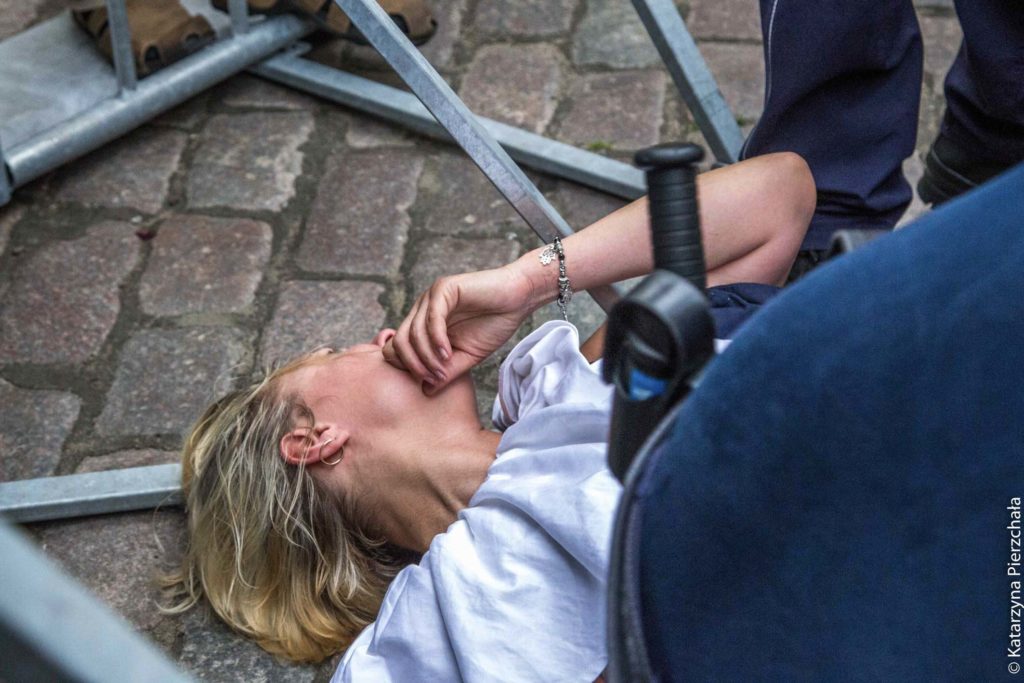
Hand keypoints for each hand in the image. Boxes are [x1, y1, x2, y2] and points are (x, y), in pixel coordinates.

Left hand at [384, 265, 534, 393]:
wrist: (518, 299)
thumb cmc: (493, 324)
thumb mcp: (467, 357)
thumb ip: (446, 372)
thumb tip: (425, 391)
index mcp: (423, 325)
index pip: (397, 349)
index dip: (409, 368)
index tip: (431, 382)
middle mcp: (421, 310)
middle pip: (399, 342)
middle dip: (414, 365)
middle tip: (434, 378)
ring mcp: (430, 298)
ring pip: (413, 333)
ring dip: (427, 356)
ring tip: (444, 368)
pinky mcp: (443, 289)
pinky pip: (431, 319)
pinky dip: (437, 340)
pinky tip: (448, 352)